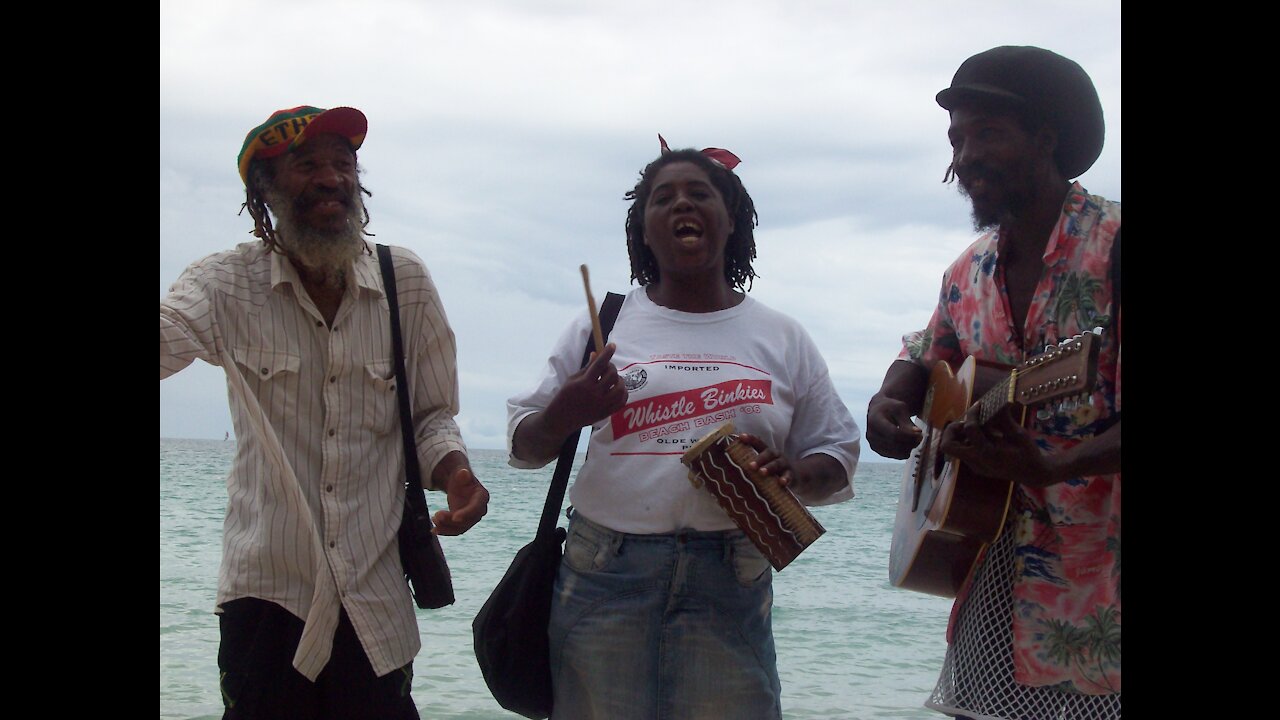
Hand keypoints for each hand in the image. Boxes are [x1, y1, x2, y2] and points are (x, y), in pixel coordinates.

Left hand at [431, 466, 489, 534]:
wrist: (458, 482)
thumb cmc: (461, 475)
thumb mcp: (461, 471)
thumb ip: (463, 473)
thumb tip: (463, 473)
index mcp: (482, 496)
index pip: (476, 507)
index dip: (467, 513)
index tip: (455, 517)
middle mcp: (479, 509)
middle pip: (468, 520)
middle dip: (452, 521)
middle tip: (437, 516)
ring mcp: (471, 517)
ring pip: (460, 528)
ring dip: (446, 527)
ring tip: (433, 521)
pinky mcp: (462, 522)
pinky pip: (455, 530)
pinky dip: (444, 531)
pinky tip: (433, 530)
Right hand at [544, 343, 627, 433]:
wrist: (561, 419)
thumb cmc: (565, 396)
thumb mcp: (572, 379)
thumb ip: (587, 368)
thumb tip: (597, 354)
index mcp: (584, 383)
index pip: (599, 364)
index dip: (607, 353)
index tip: (612, 345)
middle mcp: (594, 394)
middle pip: (612, 375)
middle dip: (611, 367)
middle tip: (607, 367)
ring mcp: (602, 405)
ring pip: (620, 388)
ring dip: (620, 380)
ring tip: (614, 379)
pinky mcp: (606, 413)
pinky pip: (622, 402)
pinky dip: (623, 393)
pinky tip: (617, 389)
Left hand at [737, 433, 846, 502]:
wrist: (798, 476)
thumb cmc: (775, 471)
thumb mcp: (766, 465)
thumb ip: (753, 464)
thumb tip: (731, 467)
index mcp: (768, 452)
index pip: (759, 443)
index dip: (751, 439)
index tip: (741, 437)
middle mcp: (777, 456)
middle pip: (769, 453)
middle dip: (759, 459)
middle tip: (750, 466)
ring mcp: (785, 465)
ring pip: (778, 464)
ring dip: (770, 468)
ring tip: (762, 473)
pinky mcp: (792, 476)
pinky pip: (789, 476)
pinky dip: (785, 479)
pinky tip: (781, 483)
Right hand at [866, 393, 923, 458]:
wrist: (879, 411)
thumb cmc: (891, 408)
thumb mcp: (900, 409)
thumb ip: (907, 422)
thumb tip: (917, 433)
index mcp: (875, 420)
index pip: (894, 433)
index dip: (909, 435)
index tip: (920, 433)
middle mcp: (871, 434)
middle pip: (895, 444)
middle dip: (911, 442)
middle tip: (920, 437)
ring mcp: (873, 444)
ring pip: (895, 452)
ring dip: (909, 448)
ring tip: (916, 440)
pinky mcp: (878, 450)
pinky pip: (894, 456)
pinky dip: (904, 452)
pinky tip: (908, 444)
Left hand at [939, 405, 1057, 486]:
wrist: (1033, 473)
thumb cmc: (1028, 452)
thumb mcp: (1018, 433)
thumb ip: (1004, 418)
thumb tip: (998, 401)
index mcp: (988, 453)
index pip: (970, 429)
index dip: (972, 413)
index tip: (979, 404)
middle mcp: (977, 462)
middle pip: (948, 445)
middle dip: (953, 430)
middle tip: (966, 422)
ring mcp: (975, 466)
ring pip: (953, 449)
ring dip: (958, 435)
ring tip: (975, 426)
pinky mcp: (976, 466)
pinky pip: (963, 451)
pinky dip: (967, 440)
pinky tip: (982, 434)